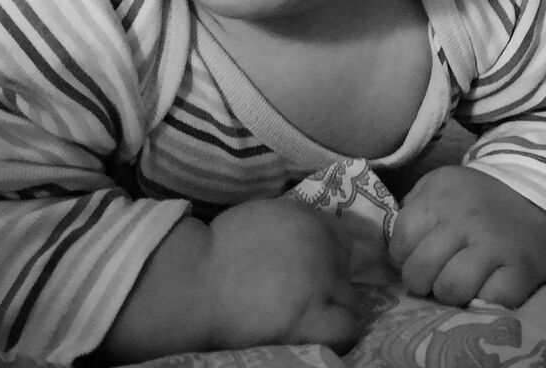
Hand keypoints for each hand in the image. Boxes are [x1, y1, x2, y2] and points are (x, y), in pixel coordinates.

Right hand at [207, 198, 358, 350]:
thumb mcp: (262, 215)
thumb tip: (310, 236)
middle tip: (307, 293)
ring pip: (349, 296)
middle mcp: (319, 244)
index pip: (341, 237)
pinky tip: (319, 332)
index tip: (317, 268)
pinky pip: (346, 326)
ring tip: (311, 314)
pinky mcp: (310, 316)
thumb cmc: (218, 248)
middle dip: (330, 278)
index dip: (330, 254)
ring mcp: (319, 281)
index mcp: (305, 217)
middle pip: (345, 267)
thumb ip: (293, 222)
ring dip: (333, 304)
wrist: (196, 281)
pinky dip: (337, 329)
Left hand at [389, 165, 545, 307]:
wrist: (543, 192)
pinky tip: (488, 285)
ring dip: (450, 294)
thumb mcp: (442, 184)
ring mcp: (493, 246)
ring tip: (459, 284)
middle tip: (435, 276)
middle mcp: (462, 220)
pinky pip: (489, 300)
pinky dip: (485, 299)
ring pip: (450, 289)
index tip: (416, 256)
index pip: (401, 240)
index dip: (404, 256)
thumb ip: (416, 207)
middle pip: (420, 271)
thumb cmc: (481, 194)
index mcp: (439, 198)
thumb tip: (395, 244)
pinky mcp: (520, 270)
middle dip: (422, 281)